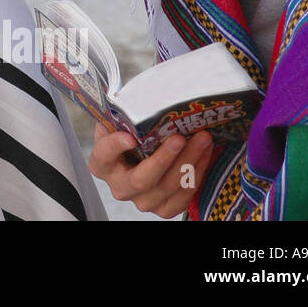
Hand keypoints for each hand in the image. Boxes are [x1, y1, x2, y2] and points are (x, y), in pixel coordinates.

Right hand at [89, 124, 214, 218]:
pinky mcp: (164, 209)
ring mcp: (142, 201)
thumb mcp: (121, 124)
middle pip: (142, 179)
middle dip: (164, 158)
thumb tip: (135, 97)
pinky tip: (205, 154)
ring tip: (203, 139)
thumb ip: (122, 115)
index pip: (103, 155)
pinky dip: (197, 174)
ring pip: (168, 187)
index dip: (115, 147)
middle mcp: (120, 187)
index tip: (130, 137)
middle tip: (180, 138)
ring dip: (189, 162)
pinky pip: (184, 196)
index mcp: (102, 165)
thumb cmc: (132, 136)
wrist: (144, 159)